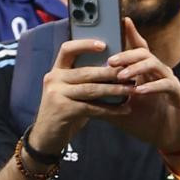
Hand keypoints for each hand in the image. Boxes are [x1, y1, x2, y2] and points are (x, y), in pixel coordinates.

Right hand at [29, 38, 134, 154]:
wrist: (47, 135)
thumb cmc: (64, 109)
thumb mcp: (69, 90)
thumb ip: (83, 79)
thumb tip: (113, 68)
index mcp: (56, 70)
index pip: (67, 49)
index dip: (85, 44)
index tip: (104, 44)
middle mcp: (53, 79)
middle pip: (86, 72)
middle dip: (110, 73)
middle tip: (130, 72)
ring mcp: (56, 94)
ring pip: (91, 89)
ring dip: (115, 90)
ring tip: (132, 90)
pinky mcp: (63, 110)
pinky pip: (92, 108)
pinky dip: (111, 109)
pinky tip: (124, 109)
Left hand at [105, 19, 179, 160]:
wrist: (167, 141)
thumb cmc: (144, 122)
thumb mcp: (119, 110)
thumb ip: (104, 99)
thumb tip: (80, 93)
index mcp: (144, 73)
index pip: (138, 49)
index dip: (132, 34)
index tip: (122, 20)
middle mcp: (159, 73)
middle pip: (144, 53)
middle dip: (127, 54)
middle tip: (110, 61)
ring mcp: (170, 82)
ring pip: (156, 64)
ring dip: (136, 68)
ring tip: (121, 75)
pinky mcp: (179, 95)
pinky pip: (167, 84)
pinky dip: (152, 86)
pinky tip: (138, 91)